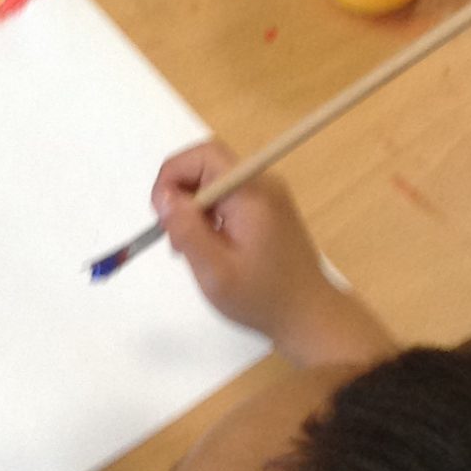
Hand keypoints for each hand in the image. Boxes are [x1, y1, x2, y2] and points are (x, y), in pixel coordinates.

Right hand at [152, 144, 391, 366]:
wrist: (309, 315)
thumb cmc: (262, 298)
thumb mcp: (215, 272)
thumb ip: (187, 230)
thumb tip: (163, 196)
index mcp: (252, 193)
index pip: (204, 155)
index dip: (173, 175)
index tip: (161, 213)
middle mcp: (263, 184)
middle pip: (208, 164)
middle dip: (180, 194)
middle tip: (173, 235)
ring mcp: (268, 195)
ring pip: (215, 181)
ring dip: (193, 208)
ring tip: (190, 248)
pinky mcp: (268, 209)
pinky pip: (228, 197)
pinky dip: (210, 215)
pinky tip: (209, 248)